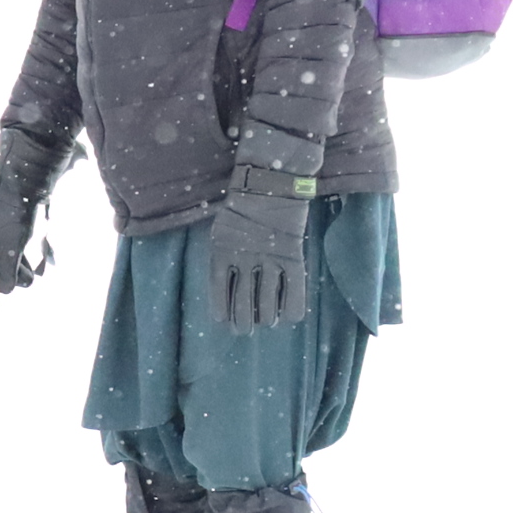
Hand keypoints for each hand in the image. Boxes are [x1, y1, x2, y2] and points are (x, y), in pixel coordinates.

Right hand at [0, 137, 56, 308]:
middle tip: (5, 291)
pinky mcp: (9, 233)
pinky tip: (32, 266)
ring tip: (28, 275)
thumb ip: (5, 272)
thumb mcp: (10, 247)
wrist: (27, 183)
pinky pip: (12, 257)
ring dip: (15, 274)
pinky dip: (20, 264)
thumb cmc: (13, 214)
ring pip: (1, 266)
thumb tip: (3, 291)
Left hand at [208, 170, 315, 331]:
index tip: (221, 320)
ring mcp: (270, 259)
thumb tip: (226, 282)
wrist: (271, 182)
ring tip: (263, 325)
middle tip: (243, 330)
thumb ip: (222, 253)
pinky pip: (293, 289)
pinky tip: (288, 318)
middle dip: (242, 319)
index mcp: (222, 249)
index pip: (219, 286)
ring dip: (263, 317)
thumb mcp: (222, 227)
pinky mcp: (292, 257)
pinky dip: (290, 307)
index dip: (220, 305)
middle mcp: (245, 258)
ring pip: (265, 300)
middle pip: (242, 299)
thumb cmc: (243, 204)